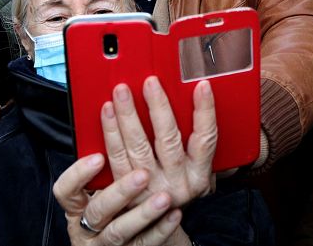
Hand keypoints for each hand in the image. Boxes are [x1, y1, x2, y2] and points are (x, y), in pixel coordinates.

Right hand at [54, 154, 190, 245]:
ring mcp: (108, 243)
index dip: (78, 175)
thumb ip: (106, 167)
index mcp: (77, 206)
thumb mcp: (99, 189)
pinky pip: (145, 243)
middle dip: (120, 190)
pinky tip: (175, 214)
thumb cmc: (111, 207)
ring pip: (121, 230)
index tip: (98, 156)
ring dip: (143, 213)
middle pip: (99, 209)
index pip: (65, 191)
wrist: (124, 243)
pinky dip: (160, 229)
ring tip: (164, 197)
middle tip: (143, 174)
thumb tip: (122, 120)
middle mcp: (88, 226)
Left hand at [102, 77, 217, 207]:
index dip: (205, 112)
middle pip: (168, 140)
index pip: (206, 139)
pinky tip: (107, 113)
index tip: (201, 86)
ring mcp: (149, 189)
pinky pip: (116, 159)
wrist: (155, 231)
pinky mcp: (125, 192)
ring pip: (138, 147)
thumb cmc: (175, 189)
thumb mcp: (193, 169)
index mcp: (199, 174)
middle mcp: (176, 183)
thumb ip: (193, 140)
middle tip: (150, 82)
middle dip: (158, 107)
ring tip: (122, 92)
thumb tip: (191, 98)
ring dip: (128, 116)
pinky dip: (110, 133)